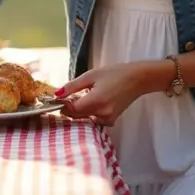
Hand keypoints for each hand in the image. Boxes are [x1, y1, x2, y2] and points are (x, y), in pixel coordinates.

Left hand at [55, 60, 170, 125]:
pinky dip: (88, 112)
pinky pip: (93, 119)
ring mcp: (107, 119)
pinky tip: (91, 101)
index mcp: (96, 101)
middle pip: (77, 116)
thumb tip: (56, 94)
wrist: (137, 79)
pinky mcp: (111, 120)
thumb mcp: (90, 75)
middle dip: (69, 108)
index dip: (62, 105)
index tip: (57, 98)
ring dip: (79, 110)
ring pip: (84, 119)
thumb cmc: (114, 73)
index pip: (71, 110)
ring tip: (82, 96)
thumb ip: (72, 86)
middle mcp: (102, 114)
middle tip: (67, 96)